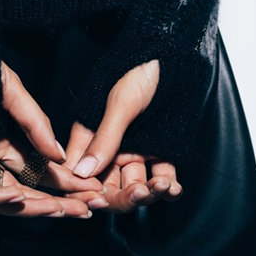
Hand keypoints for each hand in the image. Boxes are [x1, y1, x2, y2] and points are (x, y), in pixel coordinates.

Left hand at [0, 61, 105, 217]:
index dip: (63, 183)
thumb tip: (59, 154)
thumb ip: (35, 123)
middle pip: (22, 190)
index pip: (36, 171)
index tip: (89, 189)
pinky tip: (16, 197)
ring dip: (29, 206)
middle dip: (54, 203)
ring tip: (57, 208)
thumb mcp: (11, 91)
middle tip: (84, 210)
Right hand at [60, 59, 182, 213]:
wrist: (175, 55)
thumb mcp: (121, 103)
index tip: (99, 200)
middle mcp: (110, 148)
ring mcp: (135, 150)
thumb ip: (104, 138)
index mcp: (89, 135)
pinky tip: (173, 187)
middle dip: (123, 197)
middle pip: (108, 187)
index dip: (87, 191)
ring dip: (148, 193)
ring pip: (135, 186)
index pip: (80, 174)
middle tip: (138, 193)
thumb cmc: (141, 68)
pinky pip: (160, 178)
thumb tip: (82, 172)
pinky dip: (167, 188)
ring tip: (161, 185)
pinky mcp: (159, 151)